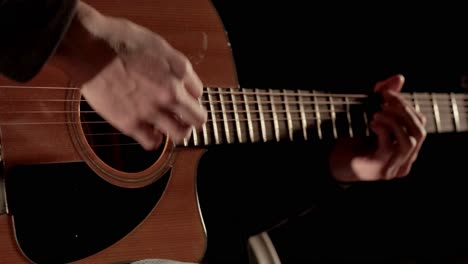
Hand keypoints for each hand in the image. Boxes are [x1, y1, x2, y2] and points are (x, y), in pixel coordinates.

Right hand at [53, 1, 206, 149]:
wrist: (87, 48)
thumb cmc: (120, 41)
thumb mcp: (160, 45)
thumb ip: (179, 67)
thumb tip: (190, 85)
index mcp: (177, 75)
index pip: (199, 95)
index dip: (192, 95)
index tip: (185, 96)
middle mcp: (168, 96)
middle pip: (197, 120)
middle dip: (192, 117)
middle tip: (184, 116)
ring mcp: (149, 112)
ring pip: (179, 135)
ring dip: (177, 130)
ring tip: (168, 125)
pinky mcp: (129, 124)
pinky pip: (152, 143)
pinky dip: (154, 139)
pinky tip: (149, 131)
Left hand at [329, 74, 426, 181]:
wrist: (333, 160)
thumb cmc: (353, 137)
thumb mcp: (371, 114)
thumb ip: (384, 97)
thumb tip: (399, 77)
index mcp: (407, 147)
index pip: (420, 124)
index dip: (406, 106)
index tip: (387, 94)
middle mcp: (405, 160)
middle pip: (420, 132)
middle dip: (403, 111)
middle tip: (385, 99)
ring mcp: (393, 166)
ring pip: (409, 141)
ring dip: (394, 121)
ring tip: (377, 112)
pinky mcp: (379, 168)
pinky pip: (390, 147)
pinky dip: (383, 130)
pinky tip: (372, 123)